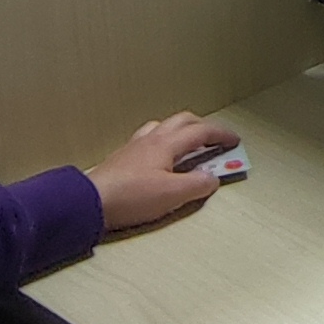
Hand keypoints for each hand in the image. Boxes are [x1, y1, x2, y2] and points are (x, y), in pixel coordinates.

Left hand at [87, 113, 238, 237]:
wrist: (90, 202)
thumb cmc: (130, 197)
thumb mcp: (173, 195)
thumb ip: (198, 184)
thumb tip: (212, 178)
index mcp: (167, 144)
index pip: (200, 131)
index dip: (221, 134)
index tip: (234, 140)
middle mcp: (151, 139)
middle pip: (182, 121)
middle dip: (202, 126)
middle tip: (215, 139)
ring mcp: (134, 147)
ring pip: (163, 127)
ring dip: (180, 131)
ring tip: (187, 144)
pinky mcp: (122, 159)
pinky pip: (148, 139)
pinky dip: (162, 141)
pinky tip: (159, 157)